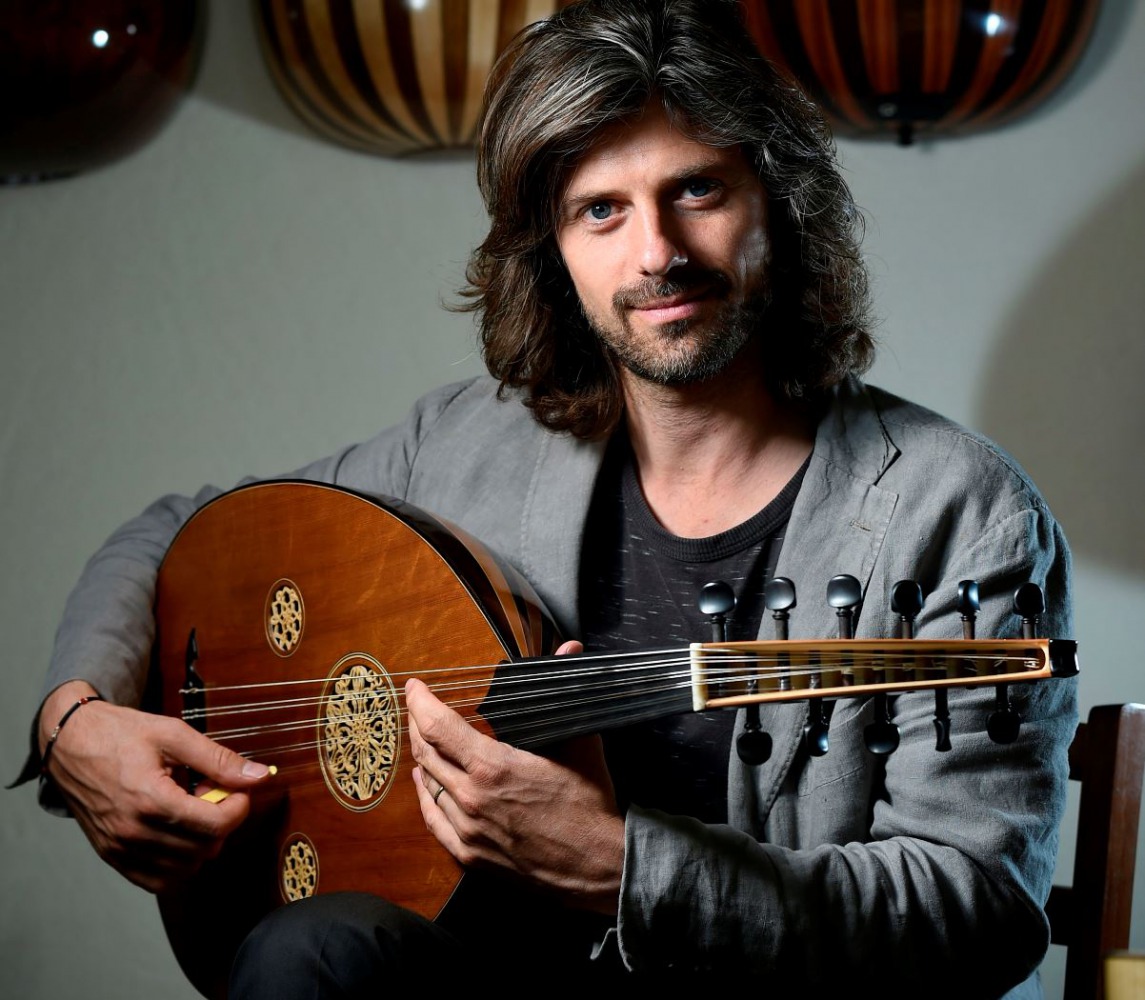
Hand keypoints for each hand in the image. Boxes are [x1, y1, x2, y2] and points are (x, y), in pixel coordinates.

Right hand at [39, 680, 273, 892]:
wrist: (70, 743)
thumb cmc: (119, 734)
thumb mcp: (173, 734)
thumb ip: (218, 759)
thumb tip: (257, 775)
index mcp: (150, 800)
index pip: (216, 826)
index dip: (239, 807)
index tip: (237, 788)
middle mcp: (133, 832)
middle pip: (205, 848)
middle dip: (221, 820)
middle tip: (211, 792)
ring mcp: (120, 849)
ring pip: (186, 868)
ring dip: (201, 842)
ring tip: (191, 808)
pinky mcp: (112, 856)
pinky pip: (158, 881)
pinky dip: (178, 862)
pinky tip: (178, 831)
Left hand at [407, 641, 624, 914]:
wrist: (599, 866)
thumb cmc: (590, 804)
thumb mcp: (579, 741)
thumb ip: (566, 690)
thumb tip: (570, 649)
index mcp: (493, 767)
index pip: (439, 726)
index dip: (421, 703)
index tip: (414, 688)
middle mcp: (472, 798)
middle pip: (426, 753)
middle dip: (417, 724)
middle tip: (417, 708)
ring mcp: (468, 829)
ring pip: (428, 785)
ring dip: (422, 758)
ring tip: (422, 740)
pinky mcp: (471, 855)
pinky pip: (433, 821)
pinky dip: (425, 795)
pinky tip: (425, 782)